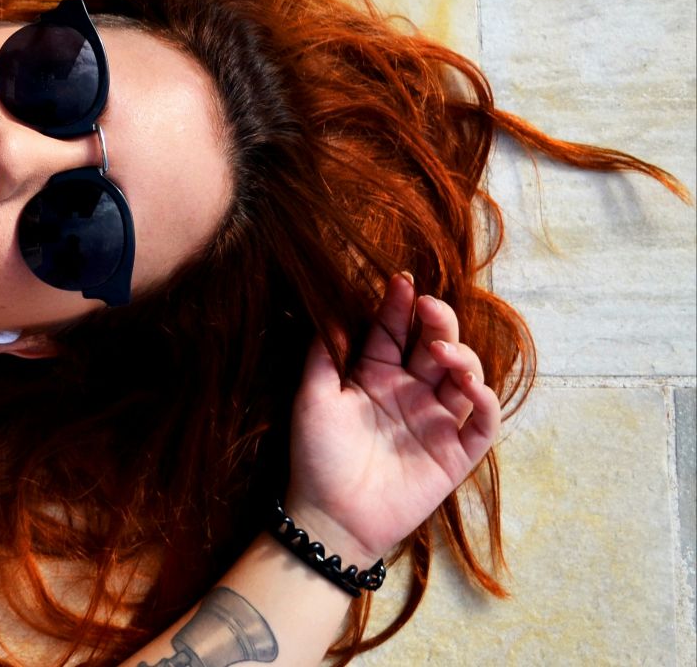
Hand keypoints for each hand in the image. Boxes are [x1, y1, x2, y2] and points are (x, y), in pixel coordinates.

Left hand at [285, 273, 502, 562]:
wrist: (328, 516)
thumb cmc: (316, 455)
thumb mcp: (313, 396)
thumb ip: (323, 353)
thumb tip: (330, 304)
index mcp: (375, 375)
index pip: (394, 331)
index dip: (400, 306)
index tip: (401, 282)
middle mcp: (409, 392)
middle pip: (435, 346)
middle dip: (437, 321)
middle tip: (429, 307)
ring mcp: (435, 421)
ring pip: (465, 378)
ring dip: (462, 357)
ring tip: (441, 351)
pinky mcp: (455, 454)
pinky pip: (482, 423)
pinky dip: (485, 402)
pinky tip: (471, 386)